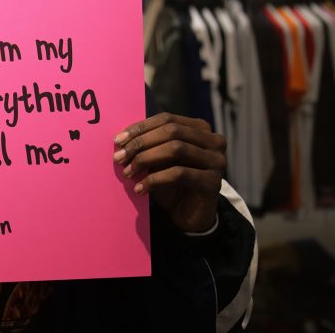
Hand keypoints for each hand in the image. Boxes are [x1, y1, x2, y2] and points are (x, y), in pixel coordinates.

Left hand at [113, 113, 225, 232]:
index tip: (117, 140)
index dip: (140, 128)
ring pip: (176, 149)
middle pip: (171, 131)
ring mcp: (217, 160)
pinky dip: (155, 180)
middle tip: (119, 157)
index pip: (167, 119)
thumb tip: (121, 138)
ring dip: (146, 159)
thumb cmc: (171, 184)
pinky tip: (140, 189)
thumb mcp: (158, 160)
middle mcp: (213, 141)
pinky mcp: (213, 182)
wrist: (189, 216)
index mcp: (200, 128)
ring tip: (127, 172)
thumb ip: (147, 145)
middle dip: (141, 143)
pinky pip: (179, 174)